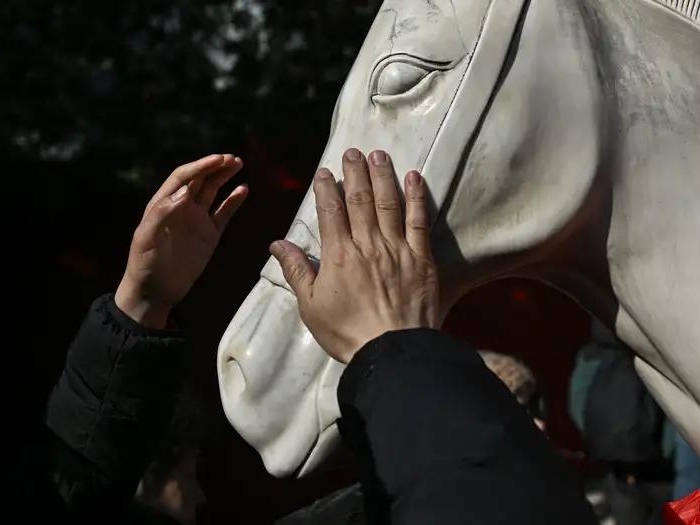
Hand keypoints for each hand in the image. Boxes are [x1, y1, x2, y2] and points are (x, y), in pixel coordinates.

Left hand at [116, 154, 247, 327]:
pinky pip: (224, 213)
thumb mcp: (146, 238)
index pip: (183, 178)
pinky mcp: (210, 234)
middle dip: (215, 166)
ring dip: (224, 177)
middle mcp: (181, 207)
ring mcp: (197, 219)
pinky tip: (243, 189)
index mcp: (164, 204)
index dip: (199, 166)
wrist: (156, 290)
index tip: (217, 159)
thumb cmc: (145, 264)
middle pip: (200, 179)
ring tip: (238, 164)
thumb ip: (162, 214)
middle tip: (232, 158)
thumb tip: (183, 193)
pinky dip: (234, 200)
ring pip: (213, 191)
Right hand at [270, 149, 437, 363]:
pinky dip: (416, 197)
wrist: (392, 351)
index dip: (326, 188)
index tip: (325, 172)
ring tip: (379, 155)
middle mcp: (368, 246)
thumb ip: (297, 271)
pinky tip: (414, 178)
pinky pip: (419, 221)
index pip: (331, 211)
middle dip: (355, 172)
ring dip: (383, 176)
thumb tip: (277, 244)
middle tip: (353, 152)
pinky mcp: (422, 259)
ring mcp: (397, 250)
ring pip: (388, 203)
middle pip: (360, 200)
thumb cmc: (348, 334)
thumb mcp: (311, 307)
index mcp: (339, 256)